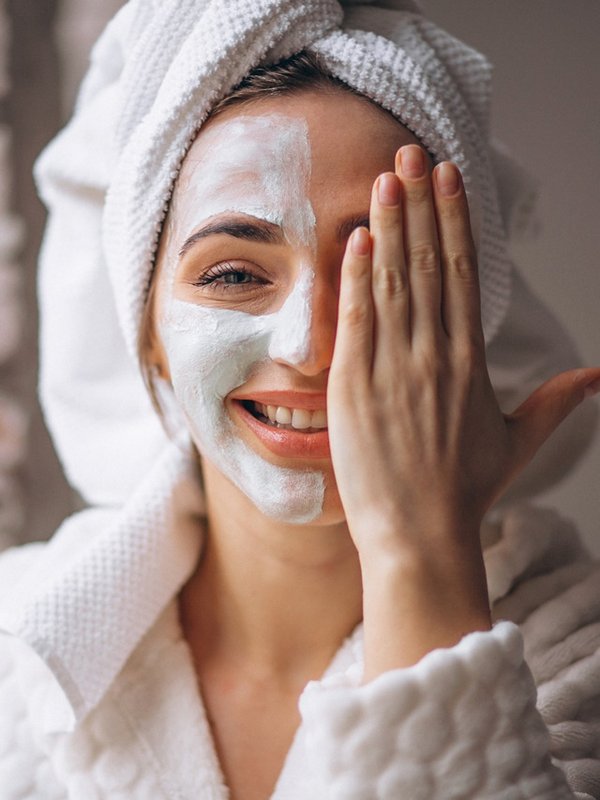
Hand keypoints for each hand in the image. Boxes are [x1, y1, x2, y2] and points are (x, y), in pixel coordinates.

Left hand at [327, 145, 599, 673]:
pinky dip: (356, 278)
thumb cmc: (465, 491)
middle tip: (410, 154)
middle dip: (419, 204)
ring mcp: (392, 369)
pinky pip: (357, 321)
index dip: (453, 220)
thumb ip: (556, 400)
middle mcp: (434, 355)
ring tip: (384, 179)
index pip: (462, 272)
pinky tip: (356, 240)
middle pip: (427, 263)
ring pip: (392, 282)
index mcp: (470, 360)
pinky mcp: (353, 388)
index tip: (448, 178)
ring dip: (388, 226)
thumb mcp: (519, 441)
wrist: (420, 537)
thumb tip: (599, 375)